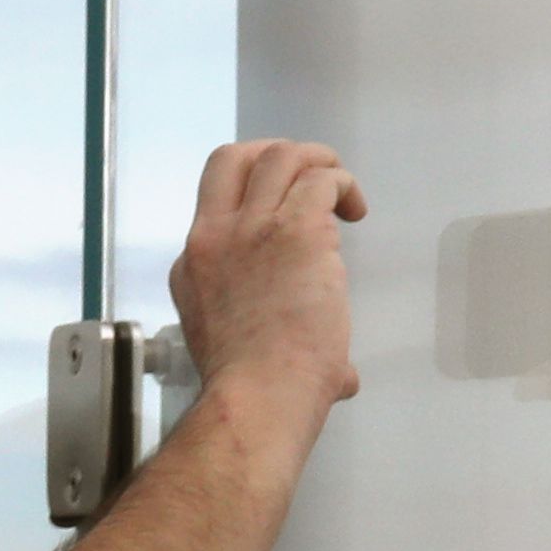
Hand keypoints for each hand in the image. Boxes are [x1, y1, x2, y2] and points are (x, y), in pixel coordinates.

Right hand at [164, 138, 368, 427]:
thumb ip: (285, 349)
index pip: (216, 210)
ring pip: (279, 155)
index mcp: (194, 265)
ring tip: (342, 192)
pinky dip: (343, 185)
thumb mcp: (236, 352)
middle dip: (276, 157)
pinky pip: (321, 180)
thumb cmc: (252, 389)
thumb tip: (343, 378)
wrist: (257, 395)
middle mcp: (214, 236)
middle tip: (311, 181)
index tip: (287, 234)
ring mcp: (250, 229)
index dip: (256, 209)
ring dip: (318, 163)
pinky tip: (356, 211)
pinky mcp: (295, 230)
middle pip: (233, 158)